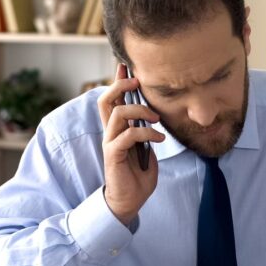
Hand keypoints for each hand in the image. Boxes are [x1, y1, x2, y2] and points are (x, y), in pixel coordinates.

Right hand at [97, 63, 164, 225]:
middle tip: (139, 82)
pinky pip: (127, 135)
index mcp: (117, 129)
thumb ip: (146, 131)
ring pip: (117, 114)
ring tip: (157, 120)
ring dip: (140, 111)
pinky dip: (146, 133)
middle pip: (106, 100)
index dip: (117, 81)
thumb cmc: (138, 175)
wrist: (130, 201)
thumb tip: (155, 114)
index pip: (112, 99)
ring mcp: (110, 143)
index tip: (125, 65)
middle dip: (120, 86)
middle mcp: (110, 133)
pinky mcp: (113, 155)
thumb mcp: (146, 148)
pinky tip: (159, 139)